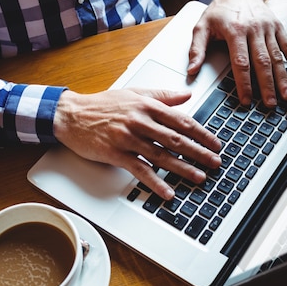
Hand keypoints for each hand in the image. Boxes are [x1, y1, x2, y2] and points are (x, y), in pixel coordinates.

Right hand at [53, 88, 221, 199]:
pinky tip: (167, 192)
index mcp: (147, 106)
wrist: (71, 115)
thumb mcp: (134, 94)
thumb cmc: (102, 105)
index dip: (201, 133)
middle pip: (176, 139)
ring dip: (183, 168)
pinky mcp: (116, 154)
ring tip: (199, 177)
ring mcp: (128, 139)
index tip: (215, 143)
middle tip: (215, 162)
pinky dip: (155, 183)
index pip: (182, 120)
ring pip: (161, 156)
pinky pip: (140, 170)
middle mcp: (140, 122)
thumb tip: (186, 95)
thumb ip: (162, 95)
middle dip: (199, 152)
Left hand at [187, 0, 286, 106]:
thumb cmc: (220, 10)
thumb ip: (196, 49)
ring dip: (283, 78)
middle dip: (267, 85)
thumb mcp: (202, 26)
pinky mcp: (278, 27)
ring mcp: (269, 28)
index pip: (241, 62)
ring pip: (278, 56)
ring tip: (286, 96)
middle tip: (270, 104)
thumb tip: (192, 71)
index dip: (244, 83)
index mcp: (235, 30)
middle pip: (262, 61)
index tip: (246, 100)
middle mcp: (254, 29)